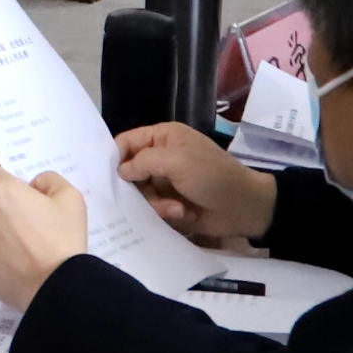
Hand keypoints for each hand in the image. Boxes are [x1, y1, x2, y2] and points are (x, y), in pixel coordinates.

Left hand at [0, 167, 91, 313]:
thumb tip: (33, 184)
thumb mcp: (71, 199)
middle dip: (1, 211)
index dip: (7, 184)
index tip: (20, 200)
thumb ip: (49, 180)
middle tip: (24, 230)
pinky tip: (7, 266)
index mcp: (1, 191)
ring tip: (16, 252)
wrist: (55, 286)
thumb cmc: (63, 240)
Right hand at [115, 123, 278, 250]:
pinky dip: (166, 213)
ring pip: (141, 194)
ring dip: (156, 204)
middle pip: (130, 172)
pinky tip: (183, 214)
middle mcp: (162, 157)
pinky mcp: (171, 204)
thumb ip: (144, 161)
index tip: (107, 178)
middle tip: (148, 197)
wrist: (245, 208)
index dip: (115, 158)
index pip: (126, 142)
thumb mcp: (178, 161)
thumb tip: (120, 171)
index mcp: (163, 138)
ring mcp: (166, 182)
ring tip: (176, 209)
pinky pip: (153, 209)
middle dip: (138, 188)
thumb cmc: (213, 176)